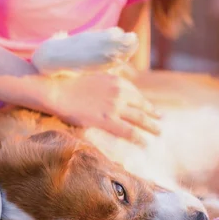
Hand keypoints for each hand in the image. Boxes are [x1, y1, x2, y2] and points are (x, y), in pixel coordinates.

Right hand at [45, 73, 160, 145]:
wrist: (58, 91)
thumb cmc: (71, 84)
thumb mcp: (95, 76)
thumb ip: (109, 82)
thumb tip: (117, 87)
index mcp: (118, 81)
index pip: (137, 95)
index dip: (146, 104)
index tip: (152, 109)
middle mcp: (120, 93)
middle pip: (142, 107)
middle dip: (153, 115)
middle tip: (161, 120)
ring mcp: (115, 107)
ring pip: (140, 119)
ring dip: (151, 127)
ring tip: (158, 132)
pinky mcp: (107, 120)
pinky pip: (128, 131)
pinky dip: (139, 138)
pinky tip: (145, 143)